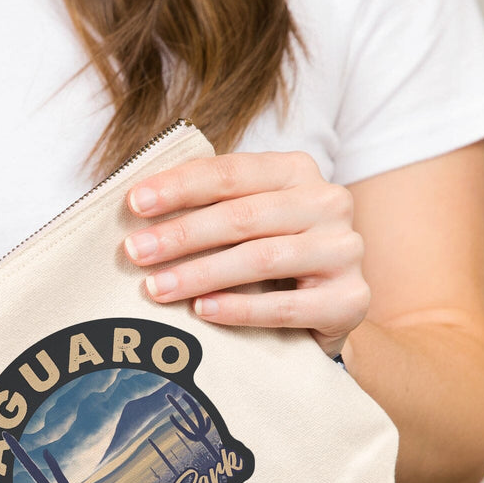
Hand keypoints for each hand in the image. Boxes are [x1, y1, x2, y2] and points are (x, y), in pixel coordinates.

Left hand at [124, 151, 369, 356]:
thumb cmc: (268, 260)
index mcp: (296, 171)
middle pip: (243, 216)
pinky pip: (286, 306)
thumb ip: (205, 207)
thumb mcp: (242, 223)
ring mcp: (344, 250)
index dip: (179, 186)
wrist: (326, 310)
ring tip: (156, 287)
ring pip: (261, 258)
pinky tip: (202, 311)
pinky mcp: (350, 299)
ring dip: (201, 273)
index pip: (230, 173)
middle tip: (134, 253)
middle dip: (181, 234)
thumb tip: (134, 208)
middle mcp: (328, 202)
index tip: (133, 203)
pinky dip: (239, 309)